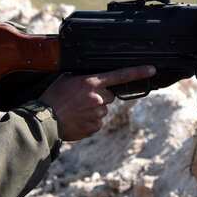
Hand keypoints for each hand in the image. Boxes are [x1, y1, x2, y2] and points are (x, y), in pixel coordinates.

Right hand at [38, 65, 156, 140]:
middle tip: (81, 100)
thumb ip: (83, 79)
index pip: (119, 75)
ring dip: (92, 110)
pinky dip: (89, 122)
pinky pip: (97, 123)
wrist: (44, 121)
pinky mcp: (95, 127)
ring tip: (74, 111)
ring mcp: (98, 113)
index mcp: (91, 82)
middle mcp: (98, 97)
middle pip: (109, 96)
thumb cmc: (52, 98)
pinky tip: (76, 120)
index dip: (137, 72)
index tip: (151, 69)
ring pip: (102, 110)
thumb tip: (93, 81)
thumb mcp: (66, 80)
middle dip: (99, 97)